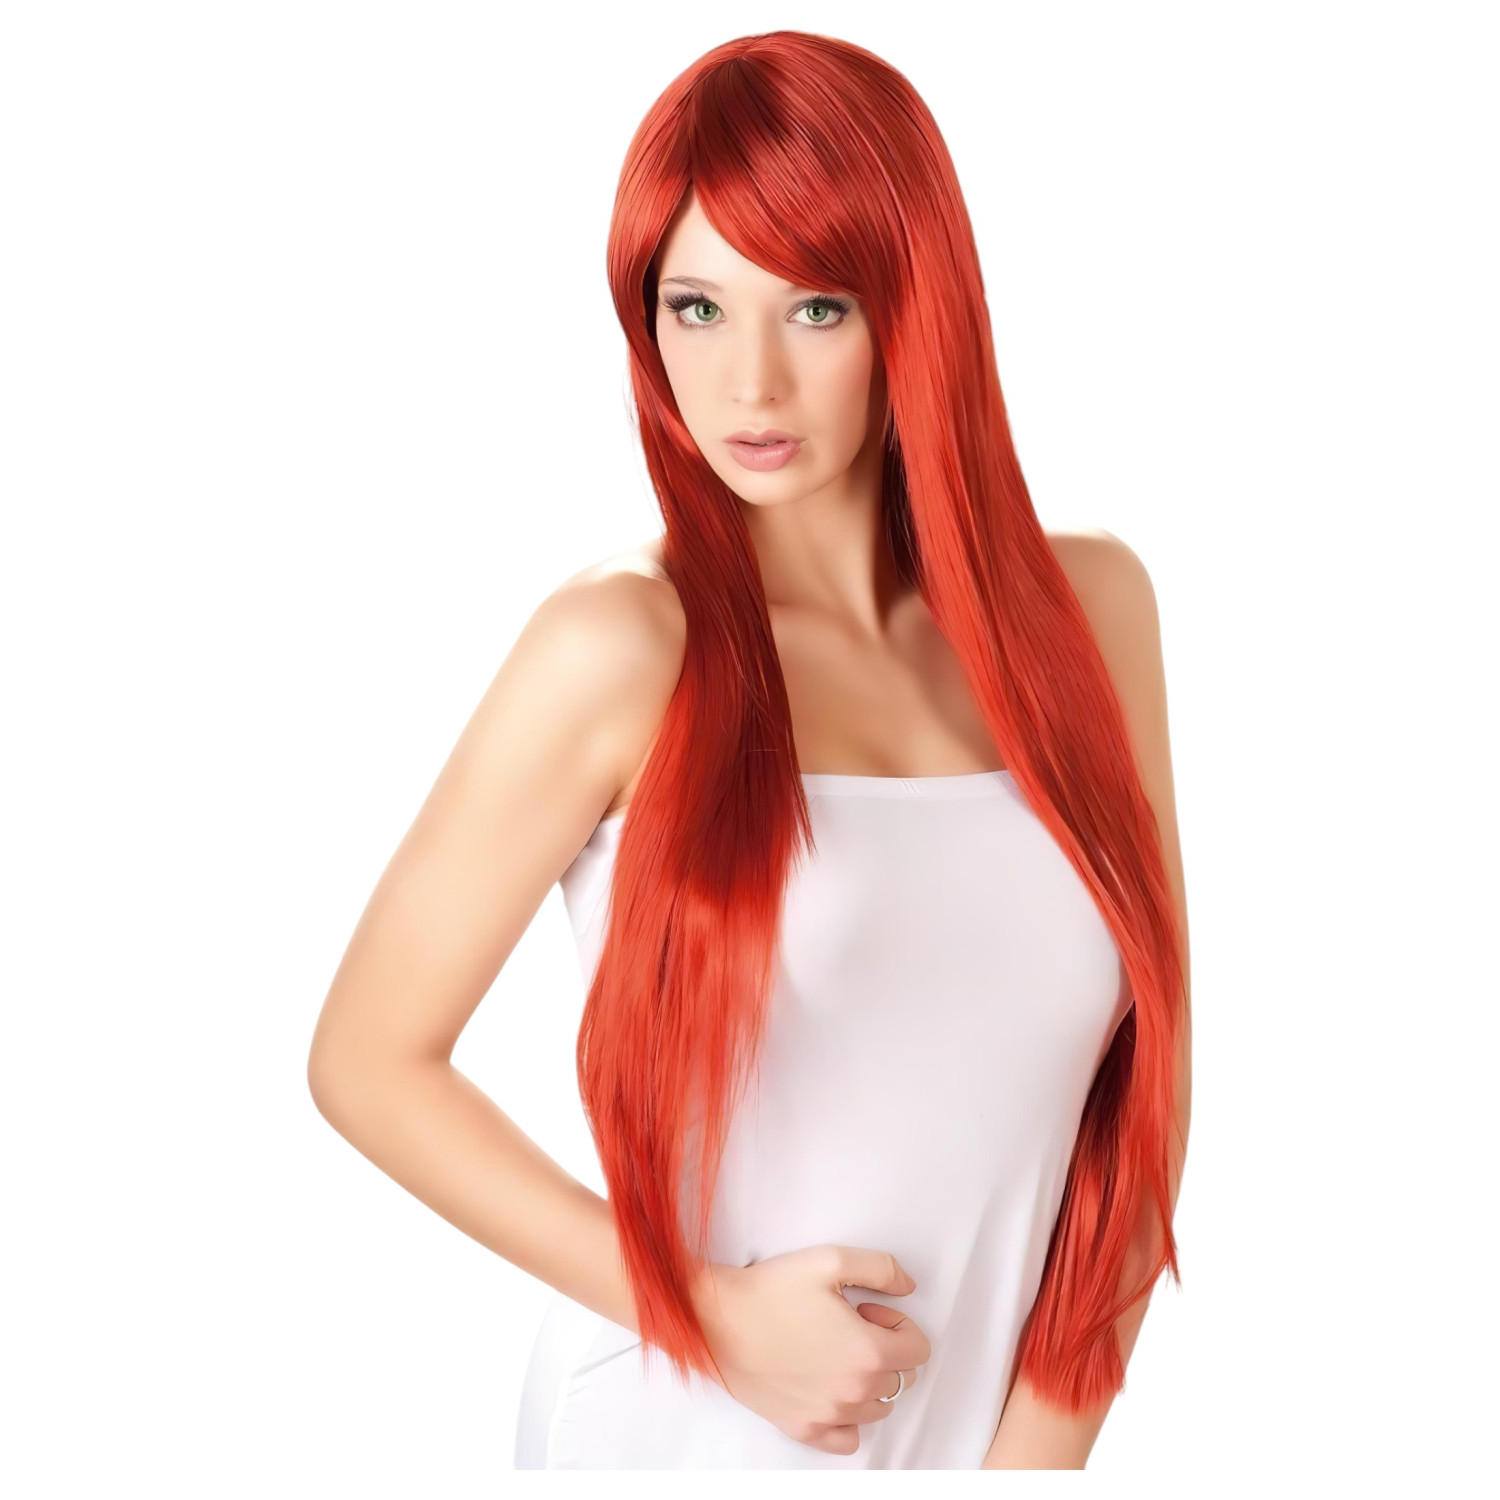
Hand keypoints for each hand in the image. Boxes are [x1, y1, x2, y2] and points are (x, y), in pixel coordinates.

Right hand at [690, 1244, 930, 1455]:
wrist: (719, 1320)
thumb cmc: (771, 1291)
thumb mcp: (831, 1260)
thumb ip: (881, 1269)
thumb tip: (908, 1286)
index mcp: (868, 1353)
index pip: (919, 1350)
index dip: (898, 1324)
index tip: (869, 1311)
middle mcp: (855, 1392)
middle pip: (901, 1379)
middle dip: (885, 1350)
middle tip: (848, 1326)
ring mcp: (830, 1416)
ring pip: (878, 1408)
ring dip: (868, 1381)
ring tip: (833, 1351)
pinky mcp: (805, 1429)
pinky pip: (848, 1439)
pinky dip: (848, 1418)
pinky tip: (829, 1389)